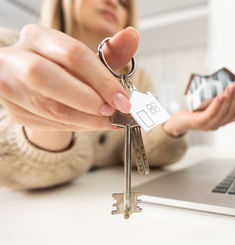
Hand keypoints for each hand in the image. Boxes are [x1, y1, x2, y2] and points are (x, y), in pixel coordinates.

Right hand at [0, 25, 138, 149]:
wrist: (36, 85)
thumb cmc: (65, 69)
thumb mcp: (87, 58)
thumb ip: (111, 52)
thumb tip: (132, 37)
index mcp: (38, 38)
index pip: (72, 54)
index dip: (102, 79)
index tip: (123, 99)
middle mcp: (16, 59)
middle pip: (46, 77)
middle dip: (87, 99)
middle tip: (111, 111)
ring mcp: (10, 86)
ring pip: (47, 107)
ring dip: (85, 119)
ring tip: (108, 122)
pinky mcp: (14, 111)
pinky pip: (47, 124)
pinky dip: (75, 127)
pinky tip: (91, 124)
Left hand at [163, 80, 234, 136]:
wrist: (178, 121)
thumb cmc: (194, 110)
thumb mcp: (208, 104)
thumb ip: (218, 99)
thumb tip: (226, 82)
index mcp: (222, 121)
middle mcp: (217, 125)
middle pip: (231, 112)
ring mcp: (209, 125)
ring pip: (223, 112)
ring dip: (228, 99)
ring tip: (230, 87)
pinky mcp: (200, 123)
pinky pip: (211, 113)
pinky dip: (217, 104)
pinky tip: (220, 96)